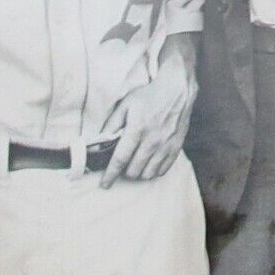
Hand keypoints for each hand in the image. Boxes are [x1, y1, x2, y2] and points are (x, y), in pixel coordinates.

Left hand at [99, 49, 197, 188]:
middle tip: (123, 163)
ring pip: (148, 174)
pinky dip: (153, 170)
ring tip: (135, 163)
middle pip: (133, 170)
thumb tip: (98, 143)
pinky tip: (149, 162)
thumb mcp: (126, 104)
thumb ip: (111, 124)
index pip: (120, 159)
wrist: (177, 90)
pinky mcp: (176, 148)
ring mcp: (165, 146)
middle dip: (124, 171)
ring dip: (138, 172)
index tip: (104, 184)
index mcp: (137, 129)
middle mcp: (152, 141)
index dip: (110, 174)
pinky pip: (162, 170)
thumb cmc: (149, 96)